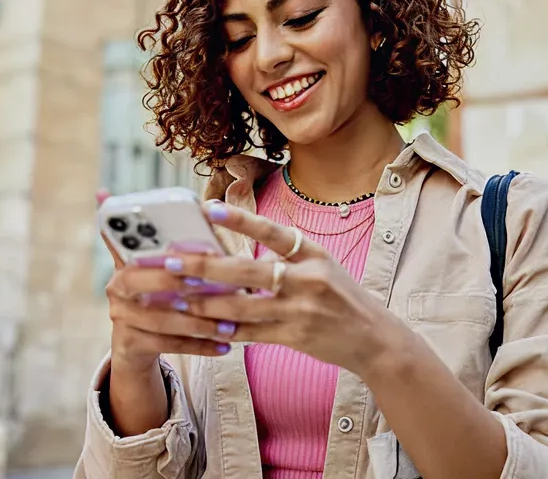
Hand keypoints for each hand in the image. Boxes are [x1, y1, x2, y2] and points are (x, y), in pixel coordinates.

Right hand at [97, 191, 236, 372]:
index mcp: (124, 261)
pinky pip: (167, 345)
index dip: (157, 248)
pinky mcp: (128, 343)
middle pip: (143, 282)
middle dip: (180, 284)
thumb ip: (167, 243)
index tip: (186, 254)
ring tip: (231, 325)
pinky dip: (199, 345)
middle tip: (214, 286)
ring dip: (200, 323)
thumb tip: (175, 200)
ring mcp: (119, 317)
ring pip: (162, 319)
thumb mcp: (156, 267)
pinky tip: (224, 346)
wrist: (135, 343)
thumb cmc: (156, 294)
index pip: (135, 246)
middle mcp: (115, 287)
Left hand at [168, 200, 402, 376]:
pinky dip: (226, 330)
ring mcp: (300, 310)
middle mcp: (308, 280)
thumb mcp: (323, 265)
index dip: (241, 220)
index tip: (210, 209)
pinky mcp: (294, 337)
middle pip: (248, 270)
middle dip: (205, 266)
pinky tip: (202, 325)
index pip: (274, 232)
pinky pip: (251, 334)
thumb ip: (287, 255)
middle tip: (172, 261)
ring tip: (178, 297)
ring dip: (206, 302)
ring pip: (243, 306)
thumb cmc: (342, 297)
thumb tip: (241, 247)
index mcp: (314, 254)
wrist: (375, 339)